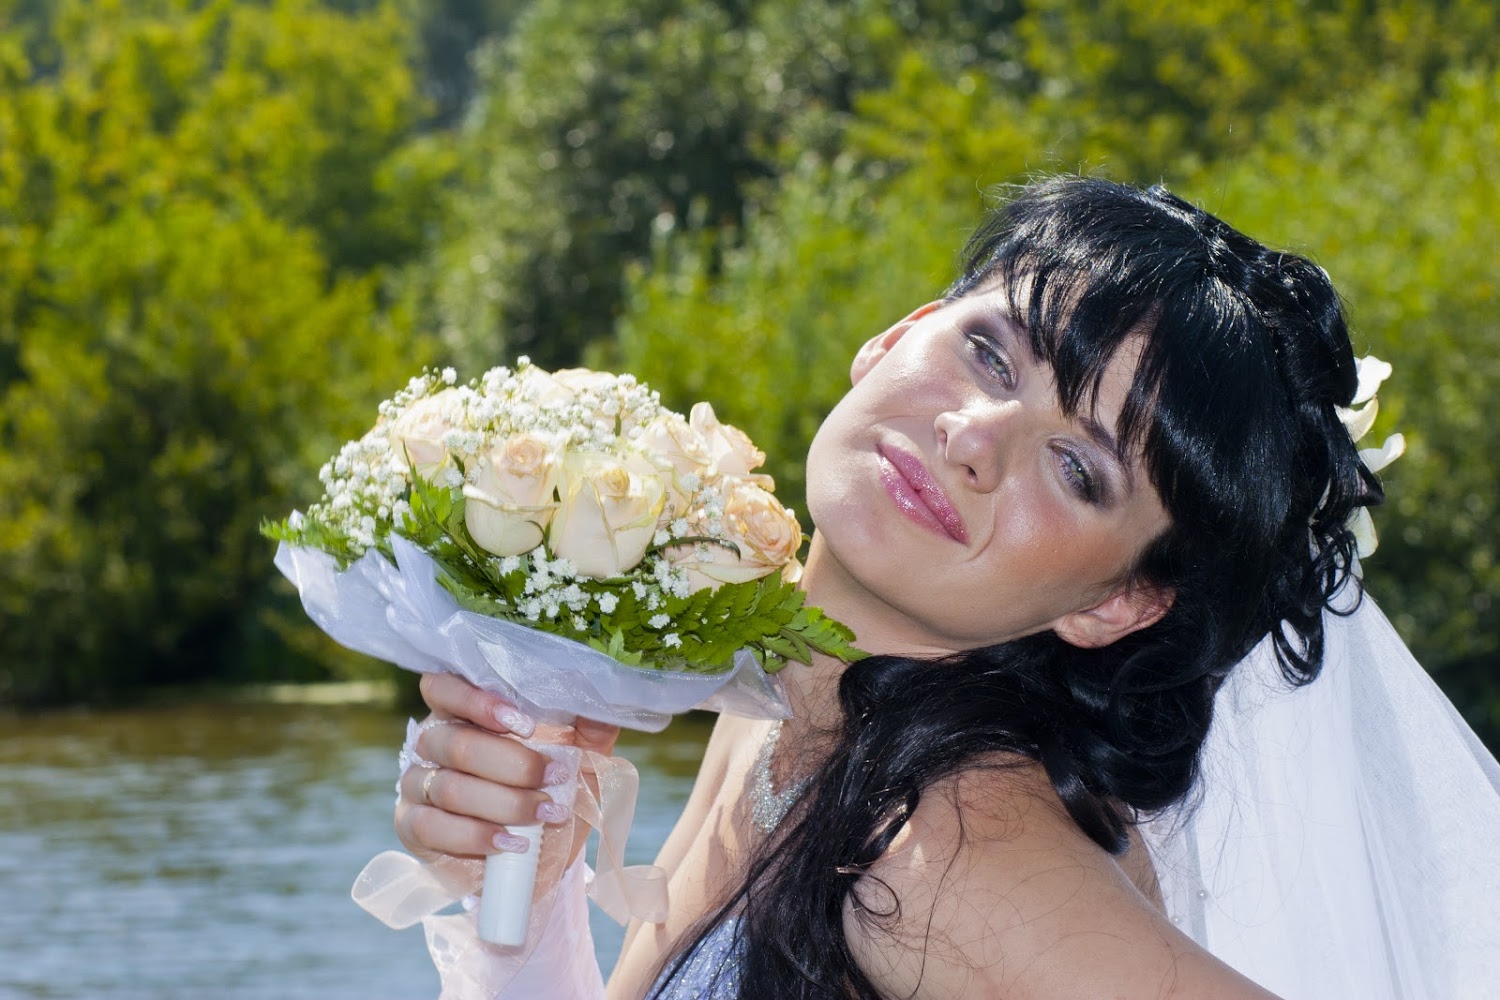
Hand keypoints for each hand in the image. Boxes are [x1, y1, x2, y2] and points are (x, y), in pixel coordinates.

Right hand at [395, 673, 620, 864]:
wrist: (539, 858)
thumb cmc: (551, 793)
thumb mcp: (581, 759)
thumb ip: (591, 727)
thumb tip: (607, 696)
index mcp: (463, 711)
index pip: (443, 686)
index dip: (476, 701)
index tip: (523, 724)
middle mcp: (433, 741)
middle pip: (455, 743)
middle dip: (512, 765)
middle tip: (555, 777)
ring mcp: (417, 783)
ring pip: (449, 787)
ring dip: (505, 803)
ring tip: (546, 813)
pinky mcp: (412, 826)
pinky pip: (433, 827)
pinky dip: (476, 836)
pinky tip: (510, 842)